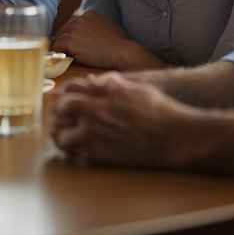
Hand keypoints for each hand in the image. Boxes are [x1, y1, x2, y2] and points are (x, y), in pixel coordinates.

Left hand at [47, 71, 187, 167]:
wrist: (174, 137)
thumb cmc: (160, 110)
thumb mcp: (136, 88)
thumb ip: (110, 84)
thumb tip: (91, 81)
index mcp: (104, 91)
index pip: (71, 88)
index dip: (64, 93)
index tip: (63, 98)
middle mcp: (95, 110)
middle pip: (62, 108)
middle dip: (58, 112)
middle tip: (59, 117)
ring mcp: (95, 132)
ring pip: (61, 133)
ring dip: (59, 132)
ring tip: (61, 134)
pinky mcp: (98, 153)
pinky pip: (73, 151)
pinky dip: (69, 148)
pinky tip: (73, 147)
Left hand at [52, 11, 163, 70]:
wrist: (123, 52)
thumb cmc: (120, 44)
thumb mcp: (108, 27)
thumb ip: (96, 27)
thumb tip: (88, 35)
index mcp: (89, 14)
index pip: (73, 24)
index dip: (74, 36)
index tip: (77, 45)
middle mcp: (80, 18)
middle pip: (64, 30)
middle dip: (66, 41)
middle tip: (72, 53)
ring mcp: (74, 29)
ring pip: (59, 39)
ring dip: (64, 48)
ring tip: (72, 57)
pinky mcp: (70, 41)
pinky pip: (57, 47)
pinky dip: (60, 54)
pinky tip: (69, 59)